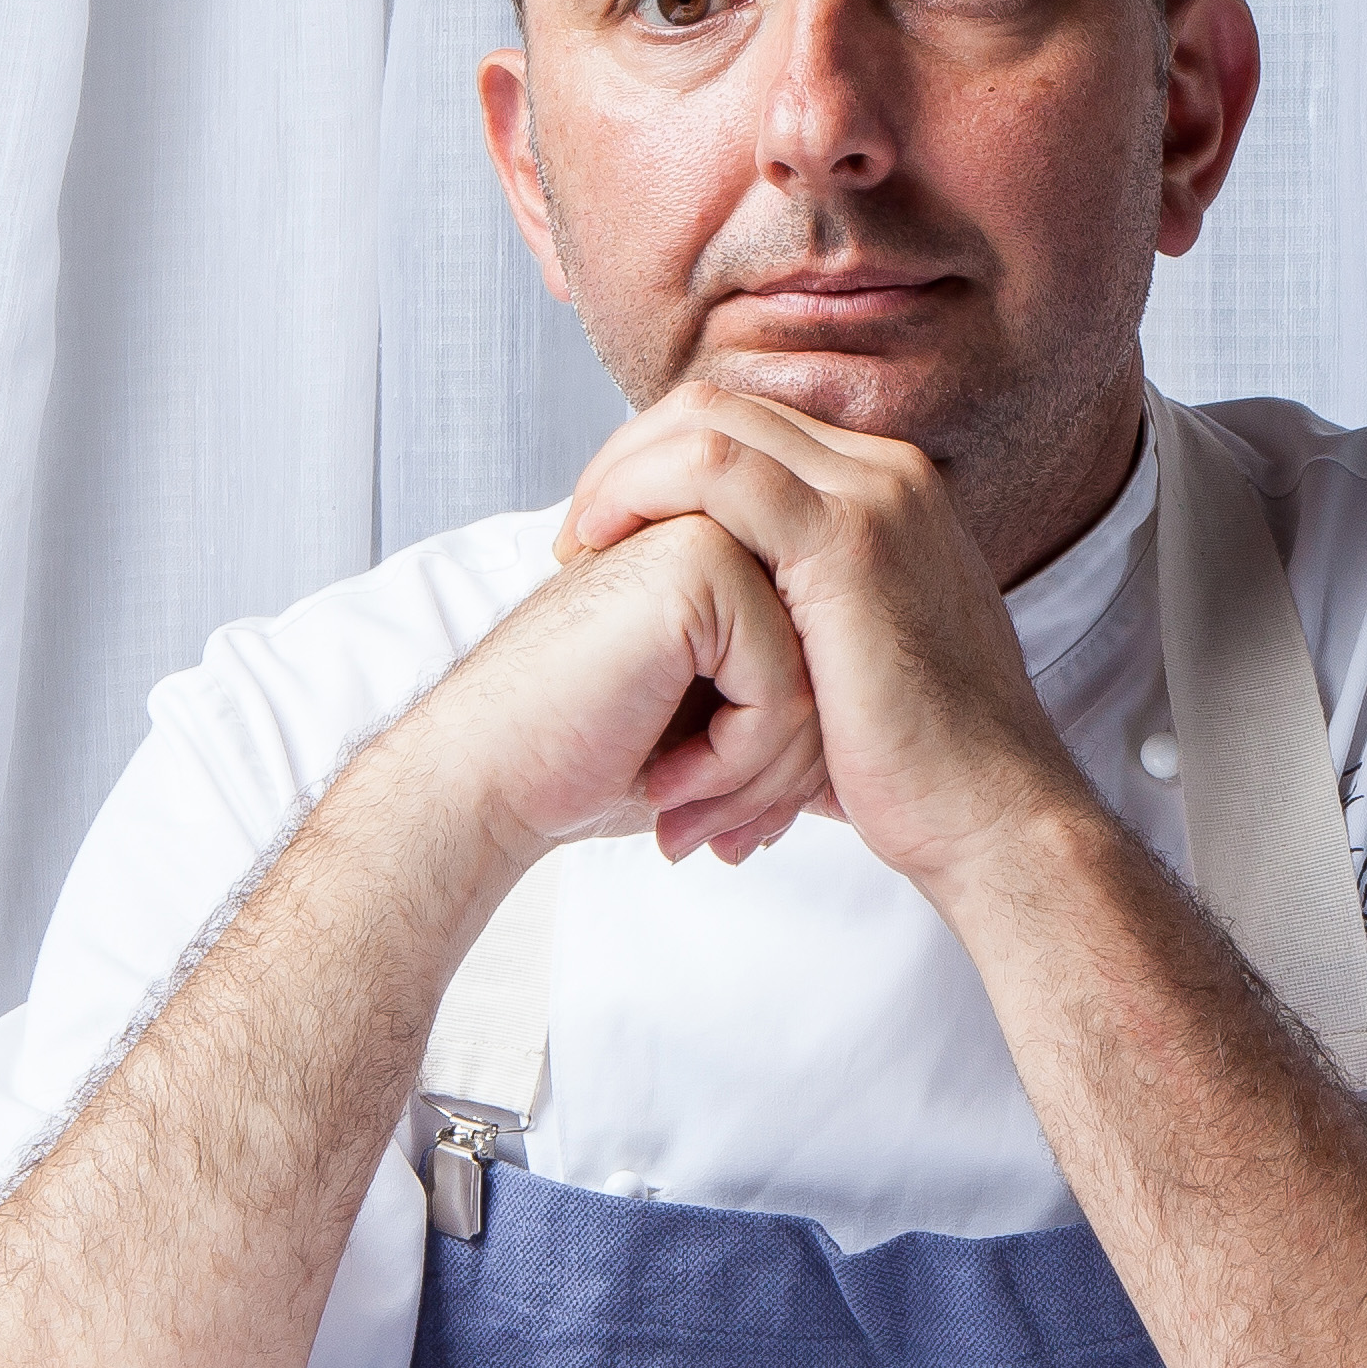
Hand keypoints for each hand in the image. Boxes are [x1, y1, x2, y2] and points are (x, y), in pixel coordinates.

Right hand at [411, 508, 826, 871]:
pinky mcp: (700, 565)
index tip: (739, 819)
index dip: (795, 761)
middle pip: (835, 673)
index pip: (833, 664)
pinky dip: (735, 764)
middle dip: (785, 779)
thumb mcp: (717, 731)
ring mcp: (714, 534)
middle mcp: (730, 532)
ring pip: (819, 687)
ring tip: (689, 814)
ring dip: (758, 783)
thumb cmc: (588, 764)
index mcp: (735, 557)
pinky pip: (785, 691)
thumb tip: (884, 749)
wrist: (482, 784)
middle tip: (721, 835)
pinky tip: (668, 785)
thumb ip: (789, 697)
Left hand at [556, 387, 1081, 893]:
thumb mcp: (841, 674)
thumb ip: (788, 630)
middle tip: (577, 533)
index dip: (660, 466)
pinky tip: (602, 545)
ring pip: (708, 422)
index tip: (607, 535)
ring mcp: (875, 497)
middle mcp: (887, 476)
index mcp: (888, 496)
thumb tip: (719, 658)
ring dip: (622, 471)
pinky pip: (714, 468)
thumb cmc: (914, 775)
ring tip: (578, 542)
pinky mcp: (848, 538)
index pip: (748, 430)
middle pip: (720, 408)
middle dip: (629, 459)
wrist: (992, 820)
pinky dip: (641, 491)